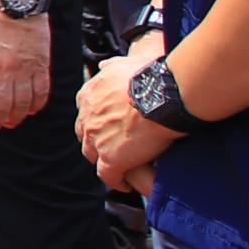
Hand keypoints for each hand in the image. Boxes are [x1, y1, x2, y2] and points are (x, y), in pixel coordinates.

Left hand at [75, 39, 181, 193]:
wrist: (163, 97)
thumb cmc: (150, 78)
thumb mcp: (124, 65)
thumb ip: (111, 67)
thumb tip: (103, 67)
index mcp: (89, 96)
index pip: (86, 113)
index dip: (97, 121)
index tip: (108, 124)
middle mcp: (87, 119)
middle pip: (85, 135)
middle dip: (96, 140)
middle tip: (112, 145)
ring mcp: (97, 140)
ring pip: (93, 155)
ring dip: (104, 160)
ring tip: (119, 165)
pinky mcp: (111, 159)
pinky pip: (108, 176)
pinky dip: (115, 181)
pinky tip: (125, 184)